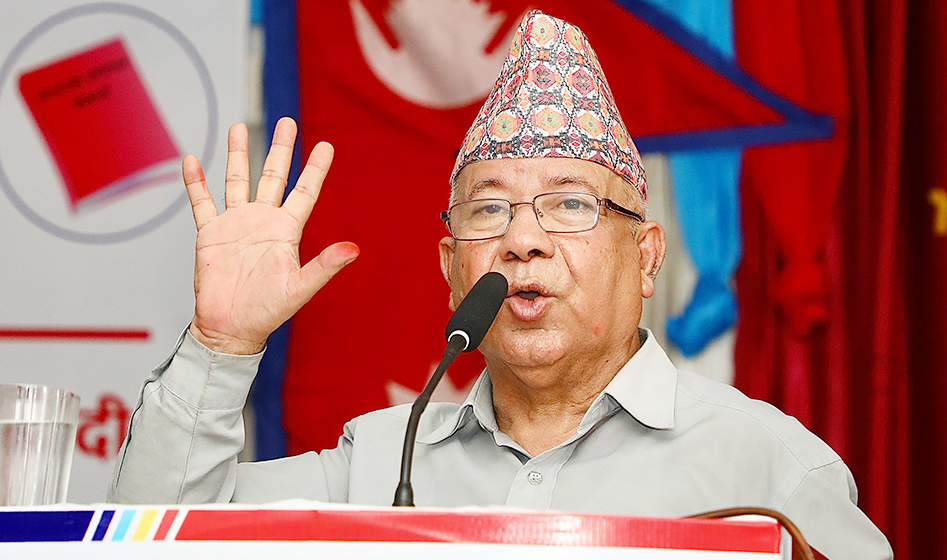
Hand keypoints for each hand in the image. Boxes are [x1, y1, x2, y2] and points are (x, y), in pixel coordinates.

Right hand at [182, 117, 358, 353]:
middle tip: (286, 122)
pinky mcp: (211, 234)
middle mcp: (262, 222)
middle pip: (272, 177)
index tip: (326, 145)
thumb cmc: (267, 312)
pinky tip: (191, 161)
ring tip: (238, 126)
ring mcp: (236, 225)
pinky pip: (202, 203)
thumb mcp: (300, 288)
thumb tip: (353, 249)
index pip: (304, 192)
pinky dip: (195, 183)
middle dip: (280, 149)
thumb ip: (325, 266)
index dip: (315, 169)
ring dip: (238, 154)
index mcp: (286, 231)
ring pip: (237, 181)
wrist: (231, 328)